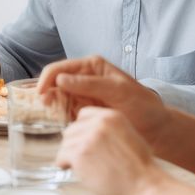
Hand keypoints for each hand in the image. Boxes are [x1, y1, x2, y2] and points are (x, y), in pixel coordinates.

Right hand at [38, 55, 168, 145]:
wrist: (154, 127)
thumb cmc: (141, 104)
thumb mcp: (118, 90)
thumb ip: (90, 84)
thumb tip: (61, 79)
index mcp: (91, 66)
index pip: (61, 68)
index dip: (47, 79)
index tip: (40, 94)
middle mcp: (83, 78)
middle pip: (55, 82)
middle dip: (46, 93)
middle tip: (45, 107)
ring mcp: (82, 95)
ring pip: (57, 98)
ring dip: (51, 106)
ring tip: (52, 116)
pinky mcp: (83, 112)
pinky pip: (64, 112)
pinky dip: (58, 116)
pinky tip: (58, 123)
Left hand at [56, 107, 165, 194]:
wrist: (146, 187)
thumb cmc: (141, 169)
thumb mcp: (129, 137)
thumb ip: (110, 131)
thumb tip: (91, 136)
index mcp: (112, 116)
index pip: (83, 115)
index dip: (82, 130)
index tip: (82, 141)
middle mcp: (98, 123)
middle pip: (71, 130)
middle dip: (74, 144)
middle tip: (81, 158)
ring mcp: (88, 138)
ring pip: (65, 144)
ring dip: (70, 156)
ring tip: (81, 167)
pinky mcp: (79, 155)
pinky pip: (61, 158)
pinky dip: (65, 166)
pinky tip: (75, 172)